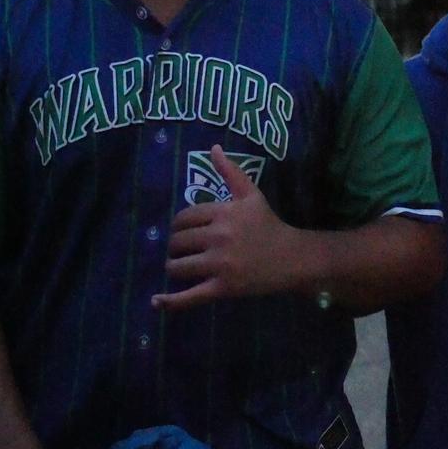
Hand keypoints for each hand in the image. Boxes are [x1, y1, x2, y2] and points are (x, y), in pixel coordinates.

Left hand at [152, 145, 297, 309]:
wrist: (292, 258)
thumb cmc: (269, 224)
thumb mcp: (251, 194)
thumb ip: (230, 171)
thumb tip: (213, 147)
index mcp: (223, 213)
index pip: (184, 218)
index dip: (178, 225)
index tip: (184, 231)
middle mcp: (218, 237)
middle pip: (178, 242)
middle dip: (175, 246)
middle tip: (182, 249)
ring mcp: (219, 264)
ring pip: (178, 267)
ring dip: (173, 267)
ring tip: (179, 267)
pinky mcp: (222, 288)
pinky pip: (190, 296)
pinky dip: (170, 301)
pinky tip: (155, 301)